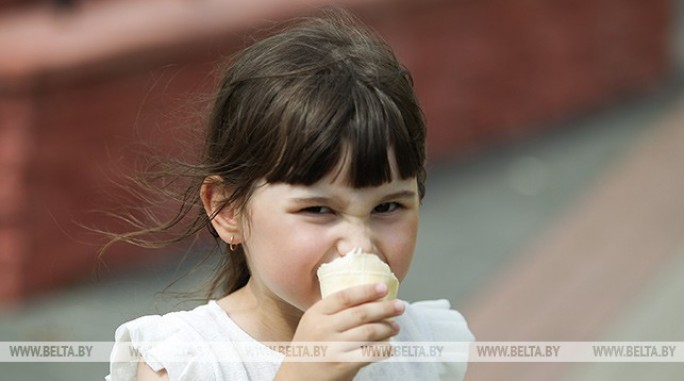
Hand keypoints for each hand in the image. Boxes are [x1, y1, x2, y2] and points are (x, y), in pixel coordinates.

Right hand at [274, 283, 404, 380]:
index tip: (384, 288)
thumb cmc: (311, 347)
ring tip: (395, 327)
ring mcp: (332, 348)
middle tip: (400, 306)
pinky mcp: (341, 365)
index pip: (345, 296)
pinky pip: (369, 353)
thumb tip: (368, 297)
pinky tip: (389, 348)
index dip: (366, 290)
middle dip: (385, 308)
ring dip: (386, 328)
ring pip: (368, 332)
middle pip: (361, 313)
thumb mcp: (313, 323)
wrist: (298, 377)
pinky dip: (383, 349)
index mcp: (315, 313)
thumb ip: (333, 311)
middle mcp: (323, 329)